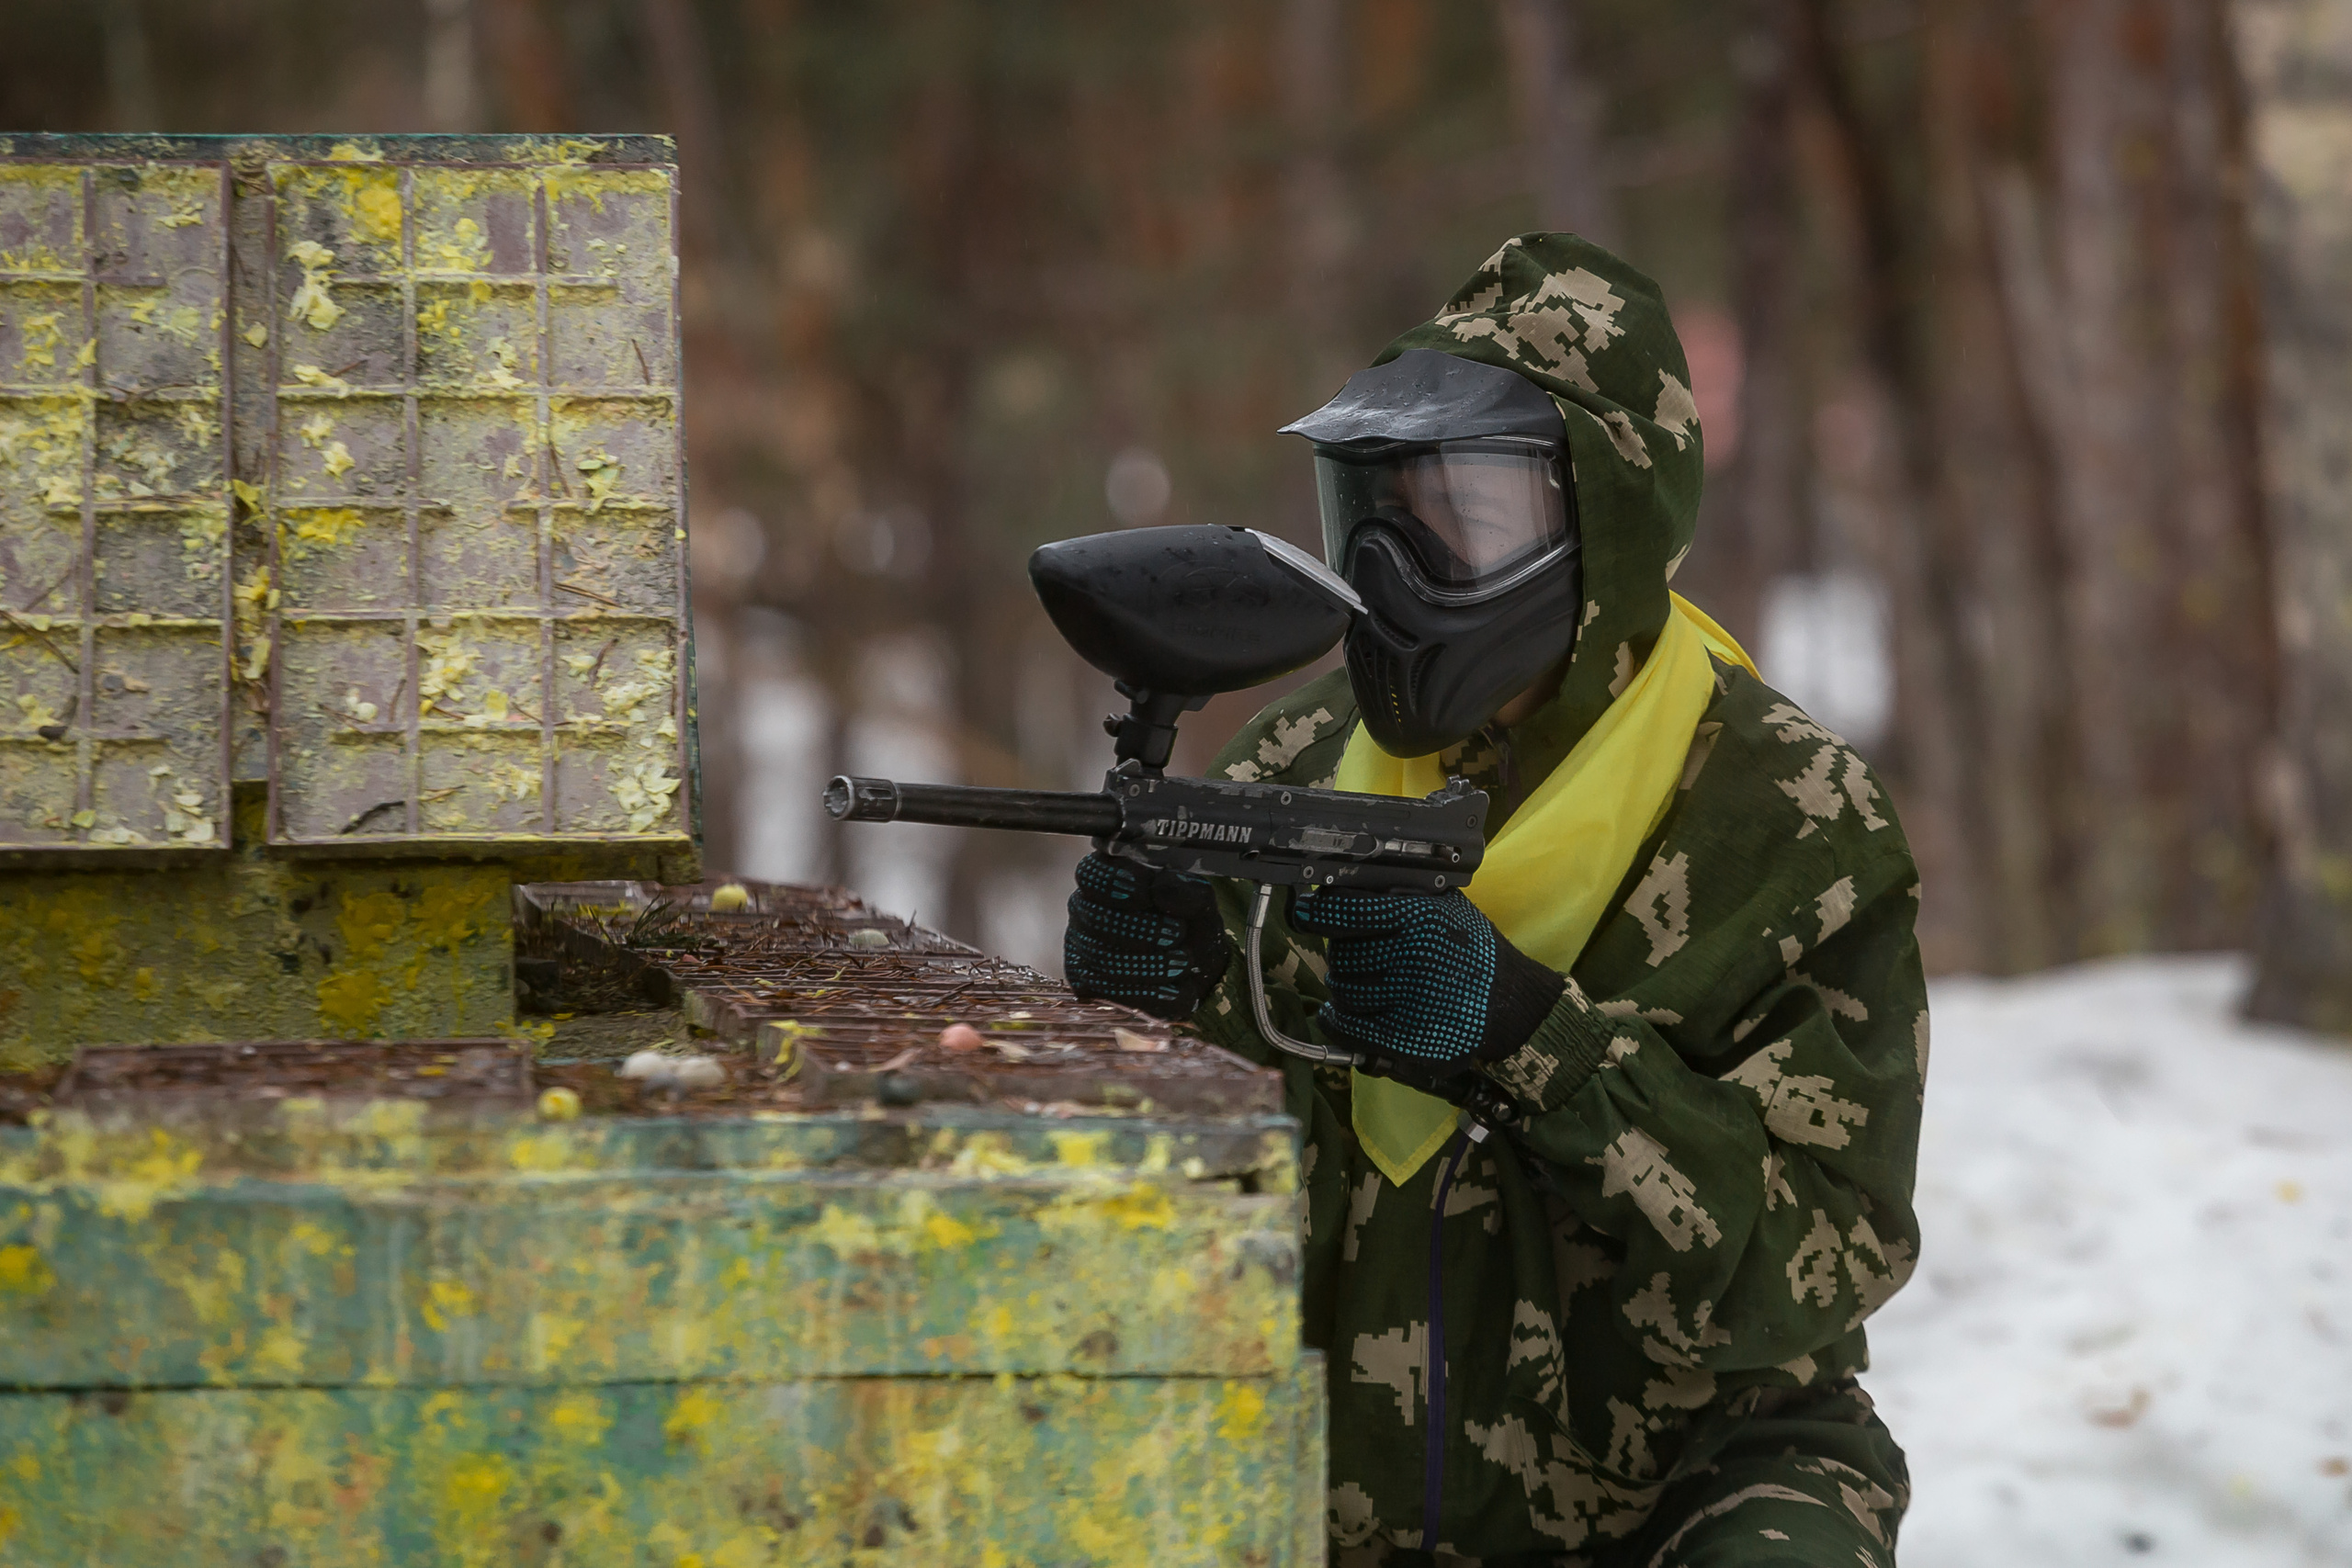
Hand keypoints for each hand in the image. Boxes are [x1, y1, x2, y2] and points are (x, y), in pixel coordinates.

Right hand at [1063, 852, 1232, 1019]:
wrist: (1196, 969)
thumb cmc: (1190, 924)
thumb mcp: (1200, 903)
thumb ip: (1187, 890)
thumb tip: (1161, 889)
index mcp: (1107, 879)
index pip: (1092, 875)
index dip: (1113, 883)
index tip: (1147, 894)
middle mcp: (1086, 910)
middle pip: (1097, 919)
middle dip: (1141, 929)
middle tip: (1176, 933)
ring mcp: (1082, 949)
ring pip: (1103, 958)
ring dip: (1150, 964)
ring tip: (1183, 962)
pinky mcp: (1088, 985)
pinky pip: (1110, 992)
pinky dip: (1151, 993)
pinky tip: (1178, 989)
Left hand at [1287, 886, 1563, 1084]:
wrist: (1511, 1003)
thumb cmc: (1472, 950)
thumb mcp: (1443, 906)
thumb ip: (1398, 897)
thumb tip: (1335, 891)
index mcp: (1419, 918)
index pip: (1345, 911)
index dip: (1318, 914)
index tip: (1305, 914)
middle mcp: (1413, 957)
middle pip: (1341, 953)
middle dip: (1342, 954)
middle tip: (1358, 956)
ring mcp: (1409, 1001)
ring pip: (1342, 989)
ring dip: (1344, 986)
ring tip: (1366, 984)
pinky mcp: (1406, 1039)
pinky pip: (1347, 1027)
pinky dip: (1335, 1021)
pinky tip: (1337, 1014)